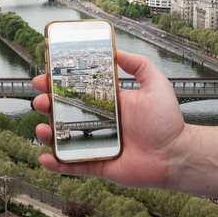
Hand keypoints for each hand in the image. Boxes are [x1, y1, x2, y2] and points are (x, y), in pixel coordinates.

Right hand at [32, 50, 184, 189]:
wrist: (177, 155)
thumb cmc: (169, 122)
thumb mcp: (156, 84)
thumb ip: (139, 64)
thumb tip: (117, 51)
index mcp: (107, 103)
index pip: (76, 91)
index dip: (58, 84)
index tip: (44, 78)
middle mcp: (99, 122)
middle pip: (64, 113)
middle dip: (47, 105)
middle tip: (40, 100)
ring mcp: (96, 144)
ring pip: (64, 138)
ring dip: (48, 133)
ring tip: (42, 128)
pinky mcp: (97, 164)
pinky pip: (72, 165)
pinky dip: (56, 164)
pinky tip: (45, 157)